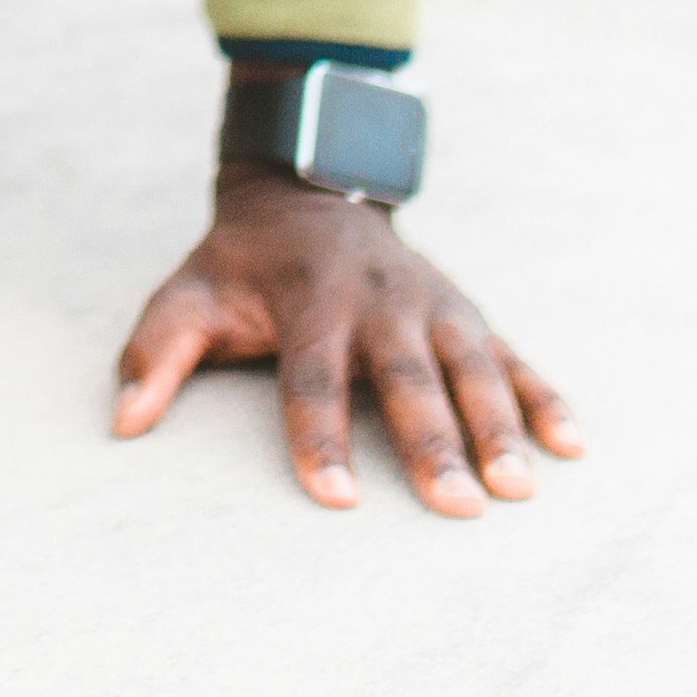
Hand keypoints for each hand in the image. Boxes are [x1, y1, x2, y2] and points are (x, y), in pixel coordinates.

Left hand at [111, 167, 578, 514]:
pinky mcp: (466, 313)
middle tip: (456, 507)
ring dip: (500, 428)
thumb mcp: (188, 293)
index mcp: (310, 298)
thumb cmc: (241, 264)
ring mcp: (433, 304)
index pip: (312, 377)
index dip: (319, 437)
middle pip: (407, 380)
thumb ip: (156, 352)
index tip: (334, 500)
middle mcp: (380, 299)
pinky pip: (512, 357)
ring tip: (519, 489)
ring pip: (472, 368)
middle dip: (433, 443)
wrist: (307, 189)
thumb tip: (124, 424)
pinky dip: (545, 399)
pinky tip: (572, 447)